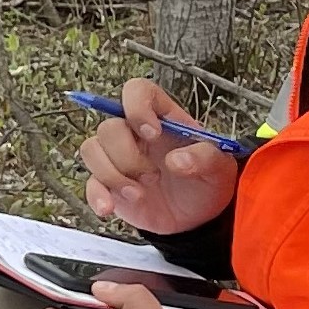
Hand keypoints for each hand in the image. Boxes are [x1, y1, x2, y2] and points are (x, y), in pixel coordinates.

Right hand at [77, 78, 241, 236]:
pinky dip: (97, 196)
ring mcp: (117, 158)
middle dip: (128, 157)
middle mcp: (134, 133)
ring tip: (139, 194)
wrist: (196, 217)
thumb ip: (205, 158)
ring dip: (113, 176)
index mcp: (162, 117)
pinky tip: (110, 208)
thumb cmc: (206, 182)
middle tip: (152, 176)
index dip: (137, 107)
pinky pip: (89, 183)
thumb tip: (177, 160)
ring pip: (91, 150)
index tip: (152, 133)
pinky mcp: (107, 184)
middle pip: (109, 127)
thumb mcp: (219, 167)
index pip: (137, 91)